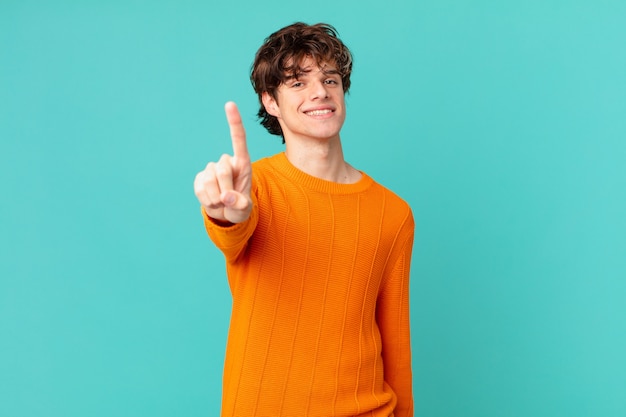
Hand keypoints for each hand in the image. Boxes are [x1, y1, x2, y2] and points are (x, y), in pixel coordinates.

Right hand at [194, 102, 251, 223]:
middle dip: (226, 189)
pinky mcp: (199, 178)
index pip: (238, 139)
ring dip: (216, 197)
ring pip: (209, 179)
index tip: (230, 104)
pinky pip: (200, 188)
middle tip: (229, 200)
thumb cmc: (239, 208)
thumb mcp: (244, 210)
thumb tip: (226, 197)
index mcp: (242, 163)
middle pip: (222, 169)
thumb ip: (240, 204)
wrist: (224, 214)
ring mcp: (211, 169)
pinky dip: (206, 199)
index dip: (234, 122)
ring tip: (222, 201)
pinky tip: (212, 201)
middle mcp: (227, 163)